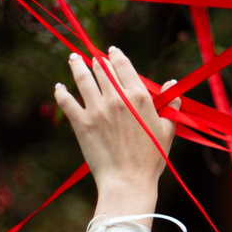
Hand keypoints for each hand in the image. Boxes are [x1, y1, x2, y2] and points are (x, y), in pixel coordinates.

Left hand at [53, 45, 173, 198]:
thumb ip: (170, 104)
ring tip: (73, 59)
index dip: (116, 55)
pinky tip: (59, 87)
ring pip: (83, 79)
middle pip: (102, 69)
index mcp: (139, 96)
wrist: (129, 180)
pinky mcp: (81, 123)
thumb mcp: (167, 129)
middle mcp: (117, 98)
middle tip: (92, 57)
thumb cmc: (152, 158)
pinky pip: (67, 102)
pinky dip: (61, 92)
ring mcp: (97, 109)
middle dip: (96, 61)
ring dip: (77, 66)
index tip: (111, 51)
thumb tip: (172, 84)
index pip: (123, 66)